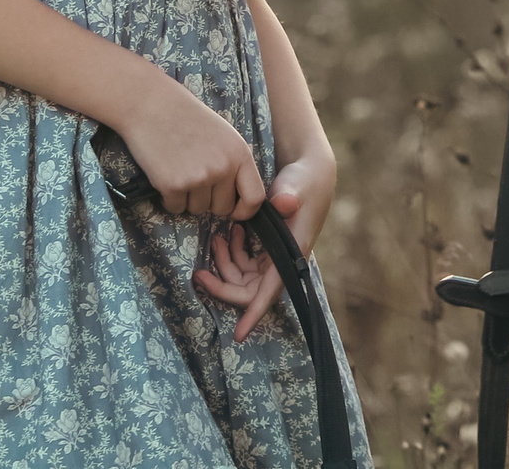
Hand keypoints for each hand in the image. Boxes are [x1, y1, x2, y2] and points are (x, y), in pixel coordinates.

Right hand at [119, 73, 264, 221]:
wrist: (151, 104)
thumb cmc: (187, 118)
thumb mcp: (224, 136)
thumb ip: (234, 165)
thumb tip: (239, 200)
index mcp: (240, 153)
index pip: (255, 197)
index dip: (245, 211)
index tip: (234, 211)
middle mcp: (223, 167)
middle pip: (223, 208)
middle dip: (209, 201)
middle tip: (195, 177)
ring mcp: (198, 177)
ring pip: (198, 210)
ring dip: (188, 198)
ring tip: (179, 168)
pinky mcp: (173, 185)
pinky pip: (176, 208)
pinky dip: (170, 198)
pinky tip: (165, 173)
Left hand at [193, 147, 335, 341]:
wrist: (311, 172)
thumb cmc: (304, 182)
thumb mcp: (295, 186)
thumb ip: (289, 197)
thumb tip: (284, 204)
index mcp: (291, 254)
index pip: (269, 293)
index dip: (253, 314)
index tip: (238, 335)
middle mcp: (283, 262)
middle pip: (249, 290)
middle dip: (222, 285)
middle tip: (197, 274)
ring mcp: (275, 256)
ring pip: (243, 276)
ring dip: (225, 263)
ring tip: (216, 239)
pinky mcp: (269, 248)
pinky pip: (245, 262)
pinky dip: (232, 252)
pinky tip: (229, 231)